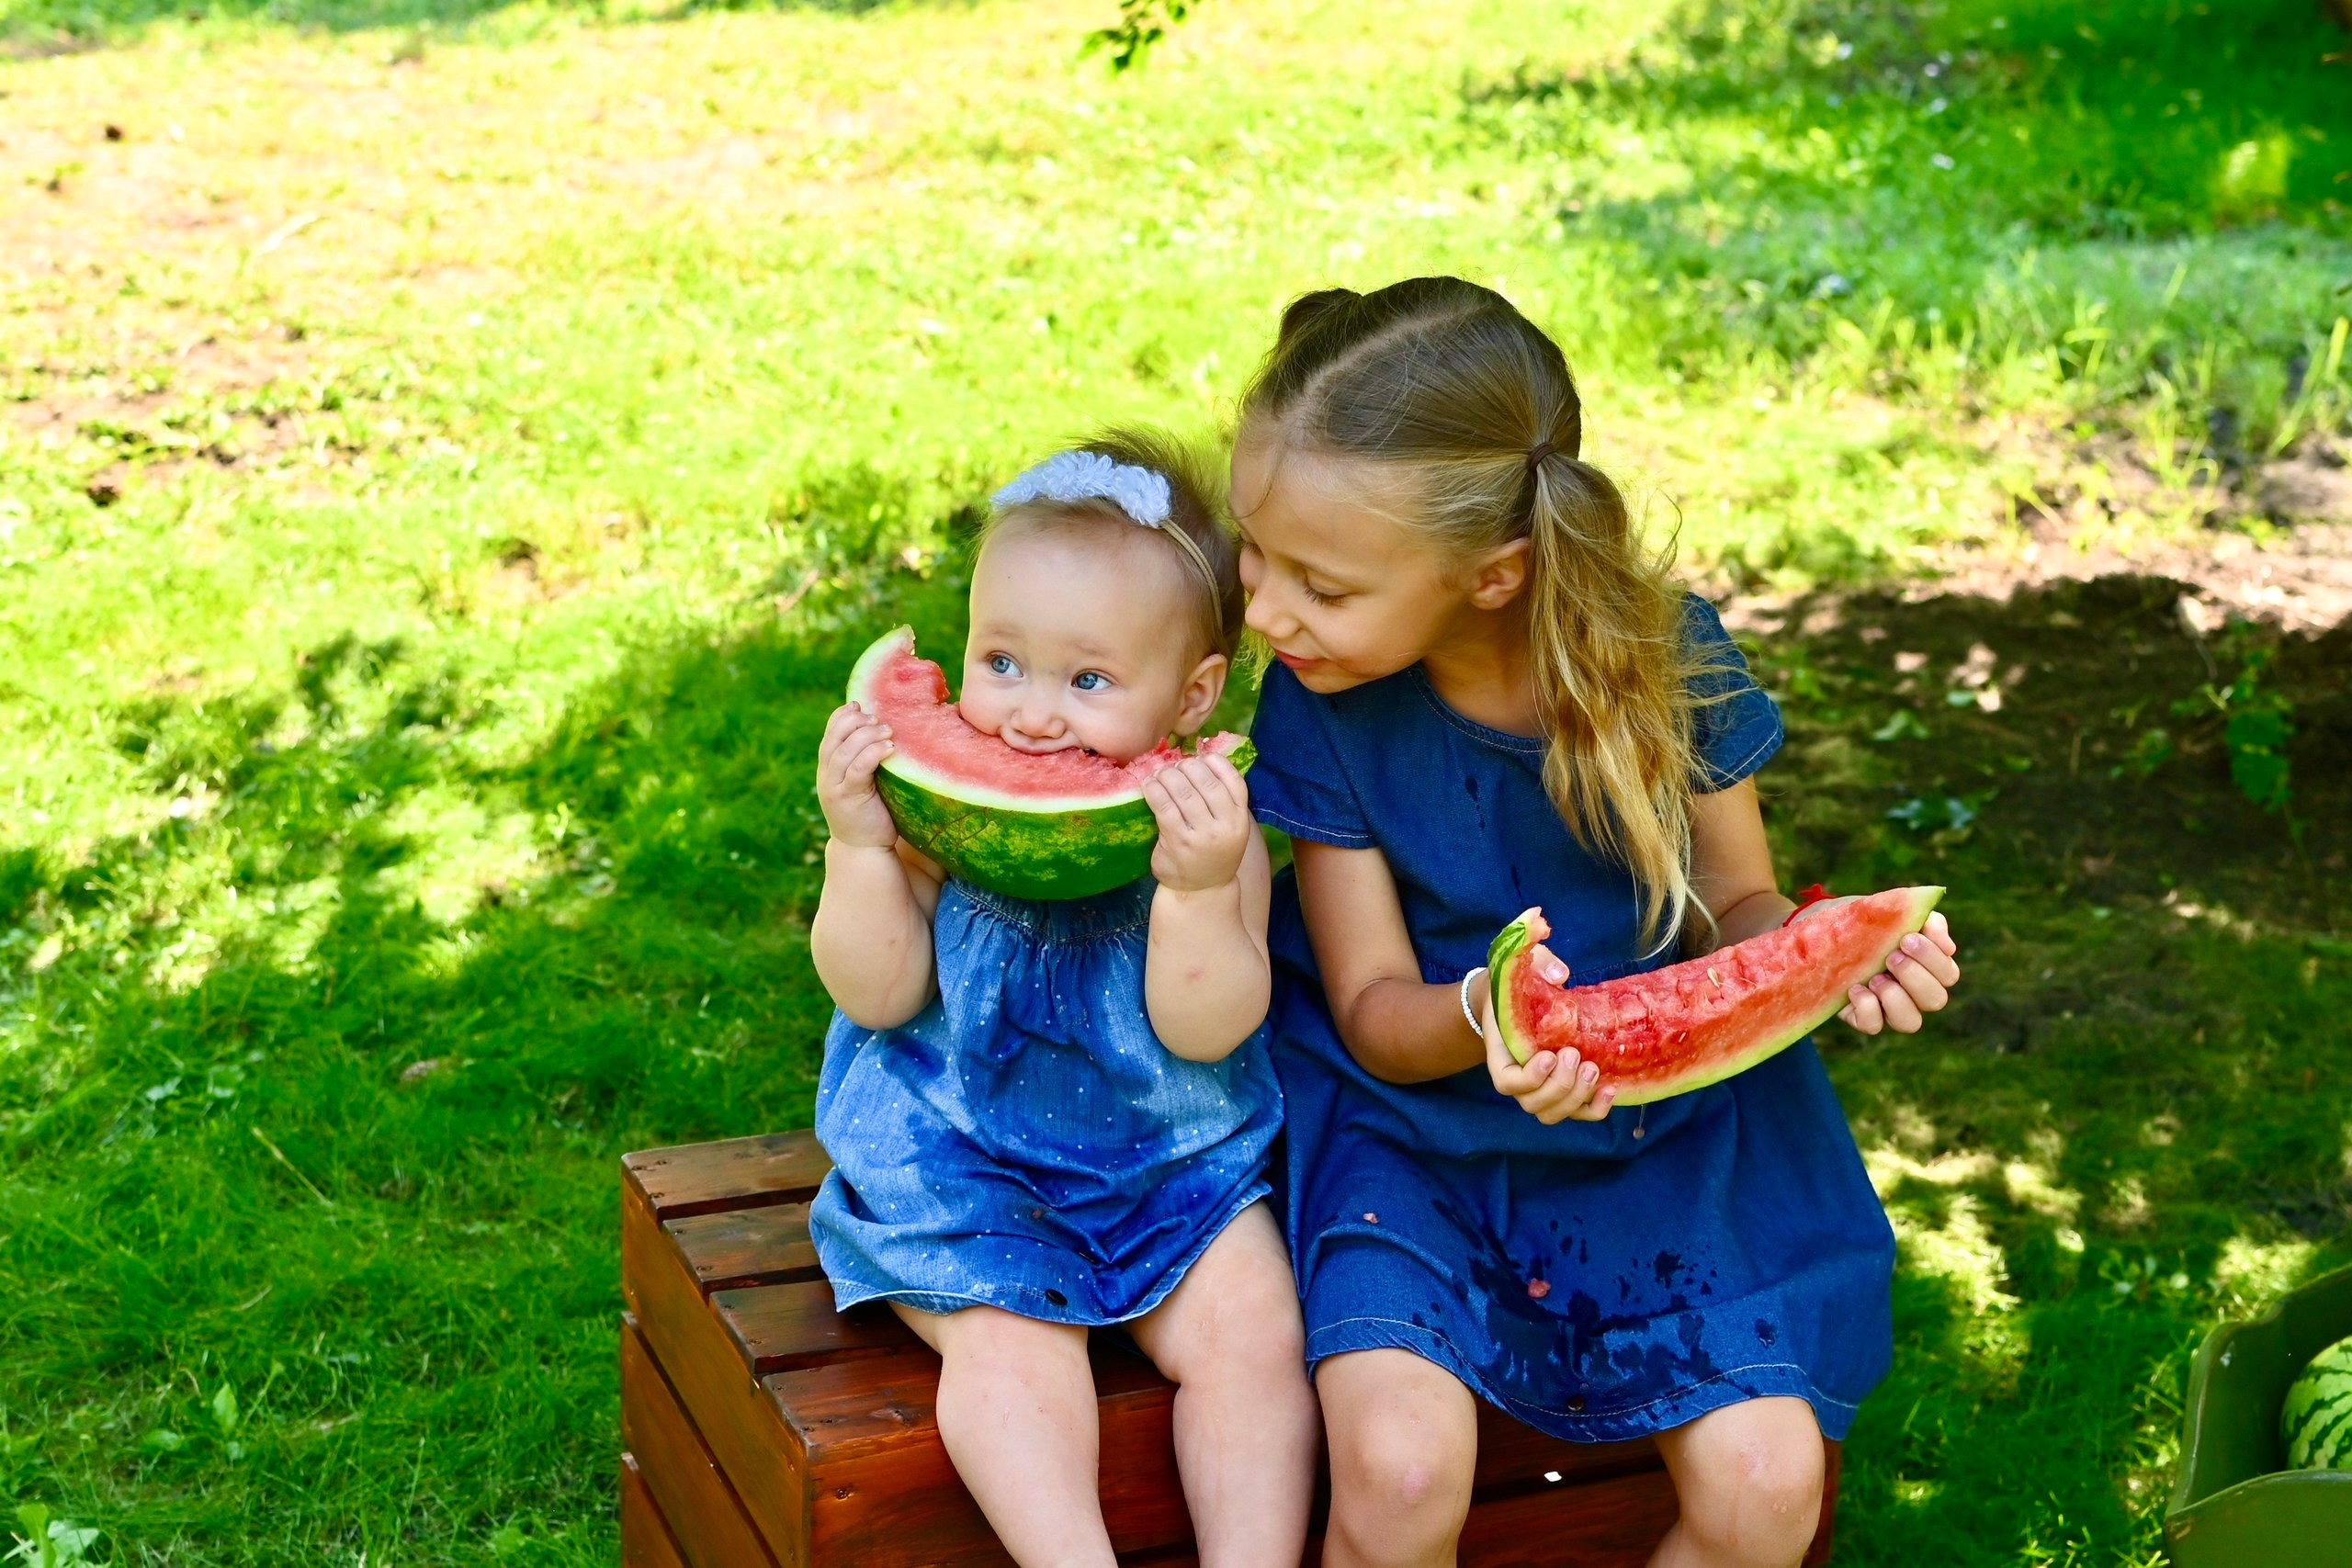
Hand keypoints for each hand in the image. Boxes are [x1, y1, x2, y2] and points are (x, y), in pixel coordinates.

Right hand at [816, 702, 899, 849]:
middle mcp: (826, 776)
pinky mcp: (847, 798)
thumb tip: (886, 732)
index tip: (858, 704)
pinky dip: (872, 754)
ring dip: (865, 735)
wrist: (864, 849)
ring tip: (887, 729)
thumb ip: (865, 761)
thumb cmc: (870, 813)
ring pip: (843, 752)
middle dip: (854, 722)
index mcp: (828, 769)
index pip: (829, 735)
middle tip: (876, 717)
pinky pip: (857, 770)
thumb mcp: (864, 783)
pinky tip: (889, 748)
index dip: (841, 716)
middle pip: (833, 739)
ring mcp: (834, 787)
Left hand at [1144, 752, 1251, 893]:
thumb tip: (1200, 759)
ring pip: (1184, 791)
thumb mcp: (1230, 828)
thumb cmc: (1214, 853)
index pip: (1233, 780)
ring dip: (1168, 775)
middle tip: (1175, 766)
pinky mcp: (1178, 842)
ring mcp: (1202, 835)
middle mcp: (1225, 826)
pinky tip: (1149, 786)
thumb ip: (1223, 801)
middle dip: (1187, 766)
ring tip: (1161, 774)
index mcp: (1241, 819)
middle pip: (1206, 781)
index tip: (1201, 757)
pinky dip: (1154, 791)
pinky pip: (1165, 806)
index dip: (1215, 762)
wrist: (1202, 890)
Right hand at [1479, 943, 1615, 1124]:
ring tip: (1593, 1069)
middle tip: (1576, 1055)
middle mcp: (1519, 1078)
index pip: (1506, 1082)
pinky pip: (1578, 1114)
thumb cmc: (1520, 984)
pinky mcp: (1565, 1091)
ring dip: (1575, 1098)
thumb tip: (1561, 974)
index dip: (1529, 1078)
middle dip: (1559, 1085)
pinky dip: (1595, 1109)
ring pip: (1552, 1114)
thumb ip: (1538, 961)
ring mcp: (1542, 1089)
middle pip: (1532, 1103)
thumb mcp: (1524, 964)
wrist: (1520, 999)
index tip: (1549, 1055)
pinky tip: (1610, 1089)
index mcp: (1502, 1053)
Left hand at [1795, 899, 1960, 1033]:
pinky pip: (1873, 1026)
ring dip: (1895, 998)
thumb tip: (1948, 946)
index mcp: (1928, 968)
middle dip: (1915, 977)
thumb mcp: (1897, 913)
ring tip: (1875, 977)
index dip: (1933, 958)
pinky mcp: (1863, 1017)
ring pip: (1910, 1022)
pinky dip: (1867, 1008)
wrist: (1824, 927)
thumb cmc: (1869, 922)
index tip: (1907, 938)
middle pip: (1936, 1000)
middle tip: (1891, 957)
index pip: (1949, 974)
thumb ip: (1928, 922)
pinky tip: (1855, 988)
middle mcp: (1914, 993)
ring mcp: (1889, 1008)